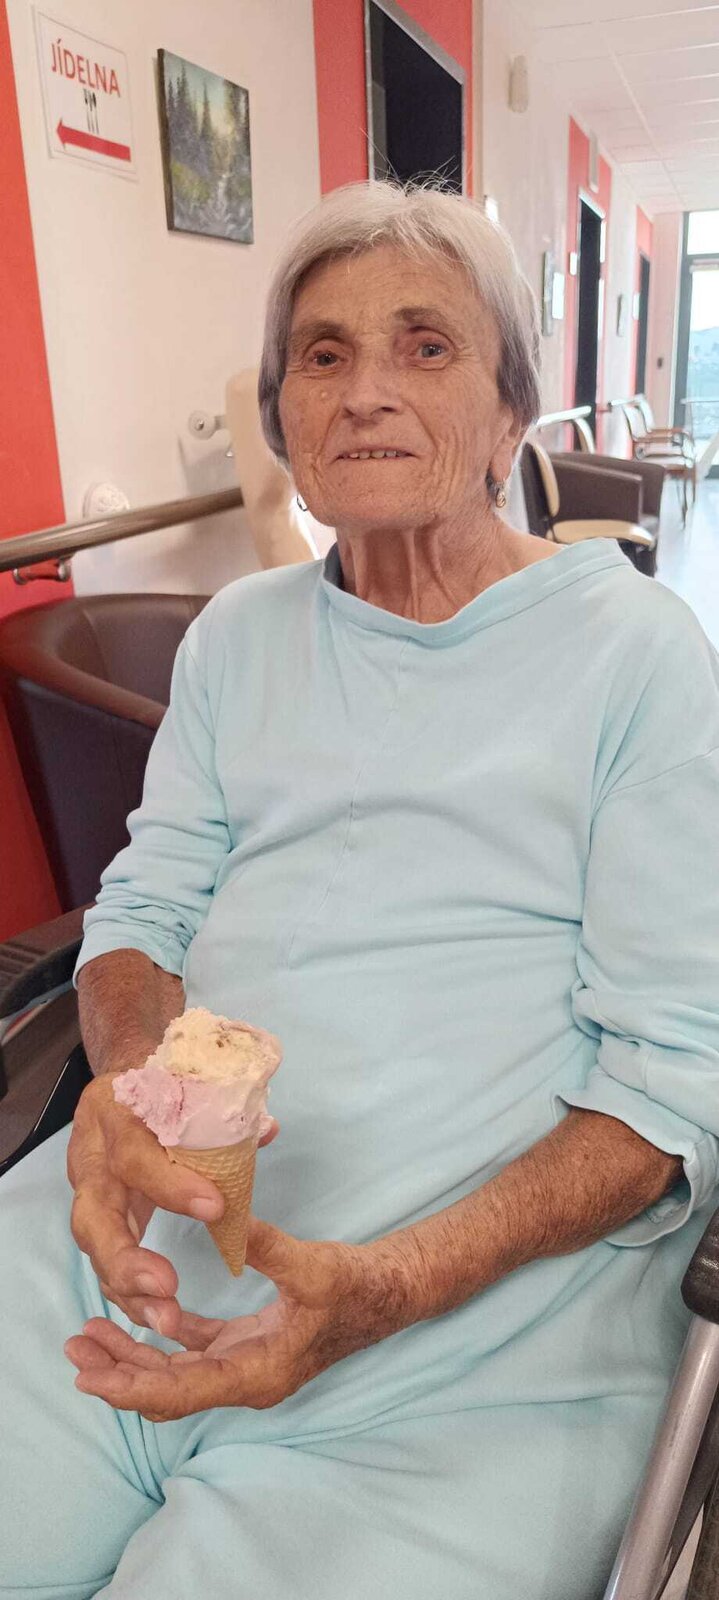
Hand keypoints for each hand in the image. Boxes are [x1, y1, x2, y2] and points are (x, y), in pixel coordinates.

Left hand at [65, 1219, 410, 1420]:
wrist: (388, 1292)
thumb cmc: (355, 1286)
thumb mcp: (313, 1267)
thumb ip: (268, 1248)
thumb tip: (230, 1224)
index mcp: (256, 1373)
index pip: (179, 1392)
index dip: (131, 1386)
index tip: (89, 1378)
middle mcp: (244, 1378)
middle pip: (166, 1389)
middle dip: (118, 1372)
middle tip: (73, 1348)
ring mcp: (245, 1363)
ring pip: (175, 1371)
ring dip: (133, 1356)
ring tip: (89, 1334)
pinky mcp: (248, 1343)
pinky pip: (194, 1348)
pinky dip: (163, 1336)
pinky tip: (139, 1313)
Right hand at [67, 1074, 277, 1339]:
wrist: (130, 1083)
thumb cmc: (171, 1085)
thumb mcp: (193, 1084)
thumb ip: (226, 1110)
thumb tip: (266, 1131)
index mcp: (115, 1110)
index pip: (134, 1152)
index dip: (170, 1184)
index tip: (216, 1208)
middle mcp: (91, 1153)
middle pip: (92, 1214)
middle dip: (126, 1257)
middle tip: (167, 1286)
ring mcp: (86, 1188)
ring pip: (92, 1246)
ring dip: (127, 1286)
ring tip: (165, 1317)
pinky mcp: (94, 1215)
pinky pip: (102, 1260)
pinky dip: (128, 1291)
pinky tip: (158, 1314)